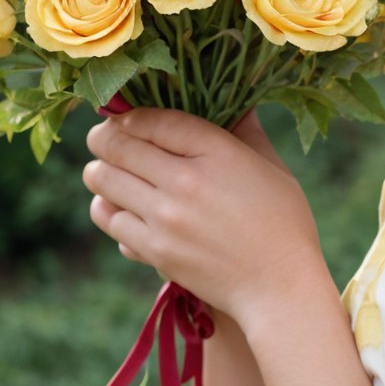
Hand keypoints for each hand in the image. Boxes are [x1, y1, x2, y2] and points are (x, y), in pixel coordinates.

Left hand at [83, 107, 323, 326]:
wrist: (280, 287)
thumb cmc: (284, 221)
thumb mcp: (272, 166)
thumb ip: (246, 129)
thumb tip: (234, 98)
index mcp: (217, 151)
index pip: (152, 119)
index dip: (131, 114)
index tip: (126, 117)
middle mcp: (184, 181)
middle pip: (116, 144)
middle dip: (104, 137)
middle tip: (105, 139)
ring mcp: (165, 218)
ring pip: (102, 179)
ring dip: (100, 171)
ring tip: (108, 171)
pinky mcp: (154, 251)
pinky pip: (110, 219)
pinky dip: (108, 209)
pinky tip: (121, 206)